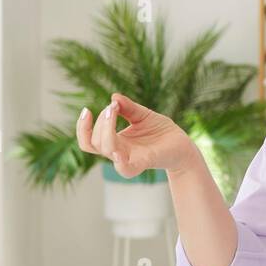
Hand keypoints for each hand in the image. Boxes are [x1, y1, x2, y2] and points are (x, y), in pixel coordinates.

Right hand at [76, 93, 198, 176]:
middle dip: (100, 122)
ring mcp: (130, 158)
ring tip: (113, 111)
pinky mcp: (144, 162)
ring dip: (106, 130)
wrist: (182, 143)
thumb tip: (114, 97)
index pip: (89, 140)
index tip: (87, 110)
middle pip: (95, 143)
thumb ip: (128, 107)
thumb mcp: (142, 114)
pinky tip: (118, 151)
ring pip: (107, 150)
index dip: (82, 128)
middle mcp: (119, 151)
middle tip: (112, 107)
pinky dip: (119, 162)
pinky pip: (126, 169)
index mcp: (115, 141)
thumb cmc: (160, 131)